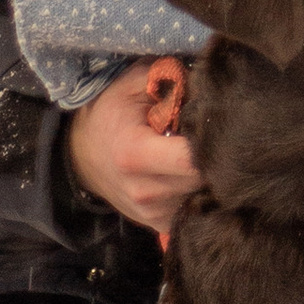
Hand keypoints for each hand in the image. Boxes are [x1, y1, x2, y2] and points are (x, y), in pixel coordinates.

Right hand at [65, 61, 199, 233]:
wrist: (83, 154)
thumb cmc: (113, 111)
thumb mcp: (136, 82)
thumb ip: (173, 79)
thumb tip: (212, 84)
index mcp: (135, 155)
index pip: (193, 159)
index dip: (213, 140)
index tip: (220, 123)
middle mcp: (144, 192)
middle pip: (204, 178)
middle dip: (216, 156)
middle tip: (214, 133)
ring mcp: (152, 213)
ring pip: (204, 194)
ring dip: (209, 174)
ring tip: (194, 150)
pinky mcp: (159, 224)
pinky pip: (195, 207)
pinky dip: (199, 189)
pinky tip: (188, 170)